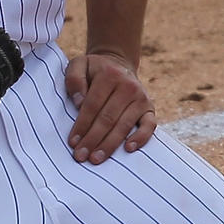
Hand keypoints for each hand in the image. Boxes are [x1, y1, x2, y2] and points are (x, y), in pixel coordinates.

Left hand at [64, 48, 155, 162]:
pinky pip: (150, 125)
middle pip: (108, 118)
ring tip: (96, 159)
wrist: (118, 65)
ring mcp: (141, 98)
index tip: (72, 142)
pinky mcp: (150, 108)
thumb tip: (79, 102)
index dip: (82, 125)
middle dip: (93, 139)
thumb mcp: (79, 65)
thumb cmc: (94, 70)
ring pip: (124, 125)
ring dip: (110, 144)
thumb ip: (74, 79)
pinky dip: (141, 137)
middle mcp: (128, 87)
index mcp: (109, 75)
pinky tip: (129, 149)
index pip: (92, 105)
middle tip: (81, 157)